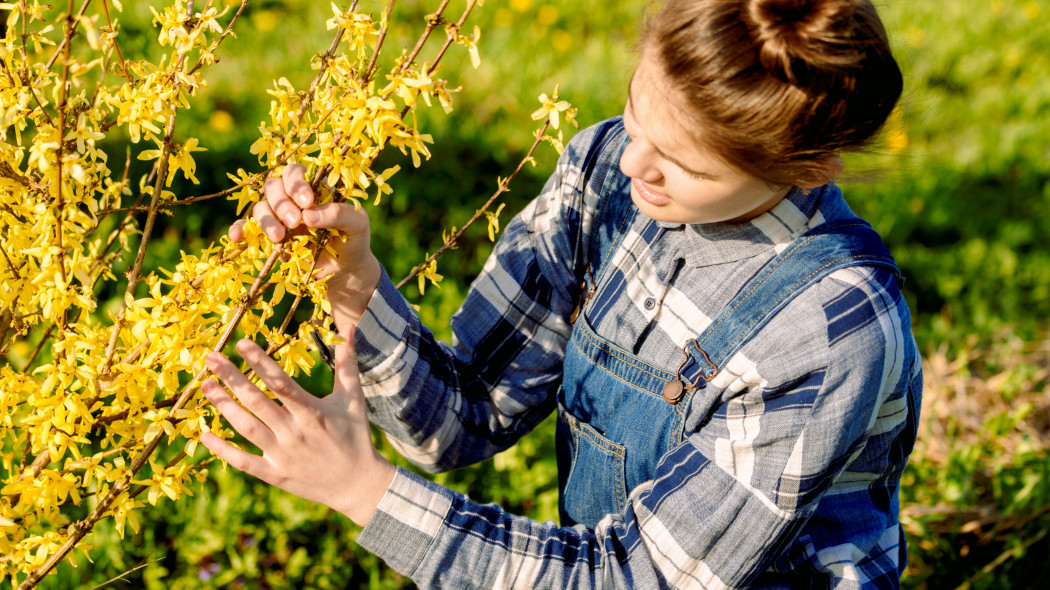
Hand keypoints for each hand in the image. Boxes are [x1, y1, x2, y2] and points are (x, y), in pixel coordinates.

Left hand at [199, 336, 394, 526]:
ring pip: (246, 427)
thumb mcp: (354, 399)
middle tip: (210, 358)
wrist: (357, 485)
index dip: (260, 362)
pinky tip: (204, 434)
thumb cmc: (355, 437)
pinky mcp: (274, 474)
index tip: (240, 343)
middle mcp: (294, 432)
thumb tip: (347, 329)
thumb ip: (347, 365)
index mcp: (312, 412)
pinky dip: (222, 449)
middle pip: (257, 401)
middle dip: (231, 378)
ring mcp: (282, 454)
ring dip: (224, 406)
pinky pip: (243, 461)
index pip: (280, 382)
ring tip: (205, 386)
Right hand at [228, 164, 381, 329]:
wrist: (346, 270)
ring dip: (267, 220)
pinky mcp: (269, 238)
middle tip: (295, 222)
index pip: (295, 173)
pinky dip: (239, 229)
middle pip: (274, 187)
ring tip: (279, 237)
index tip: (307, 202)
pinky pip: (247, 228)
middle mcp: (292, 199)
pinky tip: (236, 237)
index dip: (297, 184)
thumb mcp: (357, 224)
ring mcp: (278, 218)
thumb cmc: (352, 240)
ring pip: (260, 207)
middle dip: (282, 203)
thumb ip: (339, 214)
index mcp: (312, 188)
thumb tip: (308, 215)